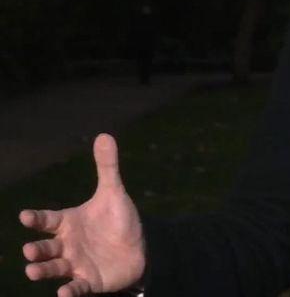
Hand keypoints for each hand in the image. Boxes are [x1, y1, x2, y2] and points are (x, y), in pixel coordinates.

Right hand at [20, 133, 145, 296]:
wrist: (138, 248)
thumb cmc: (117, 220)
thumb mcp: (113, 193)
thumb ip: (106, 167)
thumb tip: (104, 135)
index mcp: (68, 223)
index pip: (47, 220)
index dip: (36, 218)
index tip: (25, 216)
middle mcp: (66, 245)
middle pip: (46, 247)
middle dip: (37, 249)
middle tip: (30, 250)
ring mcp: (75, 264)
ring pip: (54, 269)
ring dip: (43, 270)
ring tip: (32, 271)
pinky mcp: (89, 280)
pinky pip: (76, 287)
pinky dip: (69, 290)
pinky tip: (63, 293)